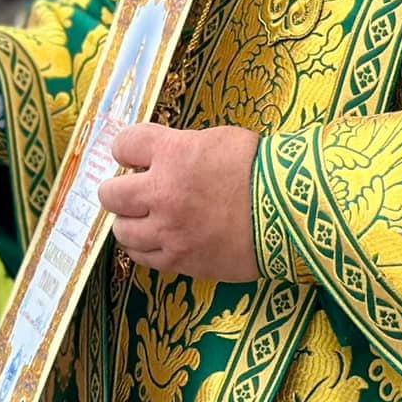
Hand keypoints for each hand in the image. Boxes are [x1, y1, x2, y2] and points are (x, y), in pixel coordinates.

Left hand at [98, 123, 260, 282]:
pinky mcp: (181, 261)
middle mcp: (162, 193)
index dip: (126, 150)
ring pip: (122, 231)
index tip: (133, 156)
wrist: (291, 213)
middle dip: (119, 190)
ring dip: (131, 221)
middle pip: (110, 194)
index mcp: (172, 153)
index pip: (123, 145)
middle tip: (134, 191)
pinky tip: (161, 239)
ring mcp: (169, 231)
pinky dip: (147, 248)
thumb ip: (180, 148)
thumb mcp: (216, 140)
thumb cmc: (259, 169)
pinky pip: (143, 258)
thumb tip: (159, 158)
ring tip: (147, 218)